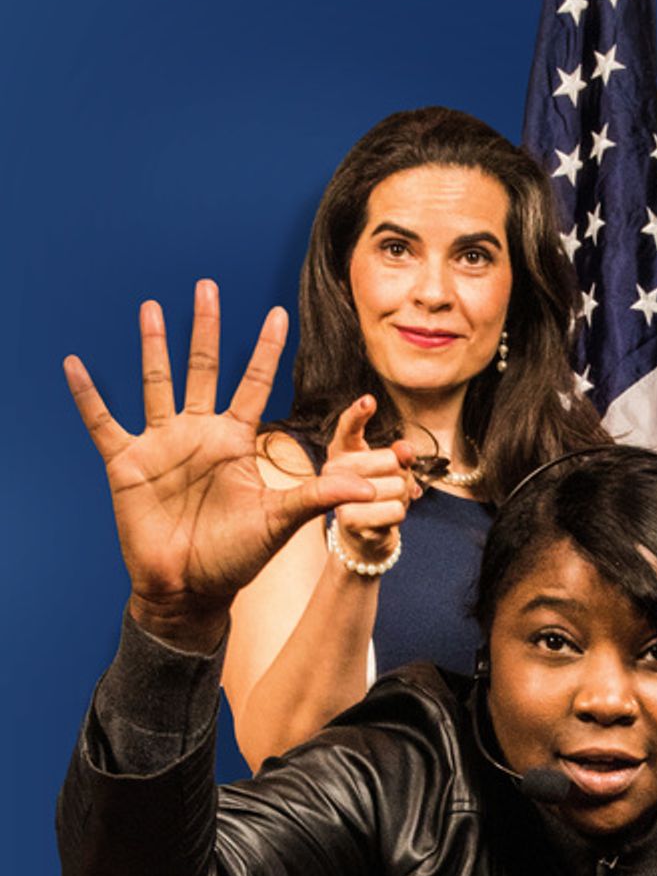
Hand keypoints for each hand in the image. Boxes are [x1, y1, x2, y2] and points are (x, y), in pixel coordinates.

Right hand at [65, 280, 375, 649]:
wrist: (190, 588)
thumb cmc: (235, 558)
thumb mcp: (280, 522)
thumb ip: (317, 496)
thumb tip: (364, 487)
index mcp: (234, 442)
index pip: (254, 384)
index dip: (266, 350)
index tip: (279, 313)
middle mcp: (198, 434)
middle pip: (203, 369)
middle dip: (206, 329)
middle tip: (208, 286)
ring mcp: (161, 445)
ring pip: (156, 383)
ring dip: (152, 346)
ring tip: (151, 306)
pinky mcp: (127, 464)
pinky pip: (103, 423)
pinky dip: (87, 396)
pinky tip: (74, 366)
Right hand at [324, 396, 421, 565]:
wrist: (364, 534)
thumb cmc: (378, 493)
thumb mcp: (392, 469)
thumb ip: (399, 454)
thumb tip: (405, 450)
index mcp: (342, 450)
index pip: (348, 426)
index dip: (358, 413)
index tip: (369, 401)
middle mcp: (332, 470)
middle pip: (389, 460)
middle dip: (402, 474)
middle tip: (392, 484)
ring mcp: (337, 495)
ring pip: (396, 487)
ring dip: (402, 497)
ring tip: (387, 502)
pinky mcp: (348, 520)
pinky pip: (395, 510)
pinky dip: (399, 514)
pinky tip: (385, 517)